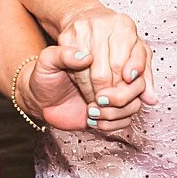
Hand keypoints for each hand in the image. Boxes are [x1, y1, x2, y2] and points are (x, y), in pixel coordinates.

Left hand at [22, 45, 142, 132]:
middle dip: (119, 96)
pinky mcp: (111, 111)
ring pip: (134, 104)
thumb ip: (63, 54)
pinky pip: (126, 120)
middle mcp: (113, 73)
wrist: (39, 98)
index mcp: (103, 53)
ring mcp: (115, 93)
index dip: (122, 74)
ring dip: (115, 112)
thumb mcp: (47, 61)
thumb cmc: (43, 76)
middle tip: (99, 100)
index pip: (125, 63)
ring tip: (92, 110)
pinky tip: (92, 120)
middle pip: (136, 85)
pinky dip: (111, 123)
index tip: (114, 83)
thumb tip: (87, 57)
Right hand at [53, 7, 157, 113]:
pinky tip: (88, 88)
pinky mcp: (65, 37)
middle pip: (103, 72)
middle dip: (107, 92)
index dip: (122, 87)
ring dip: (93, 92)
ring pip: (86, 74)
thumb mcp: (136, 51)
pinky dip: (81, 84)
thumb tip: (151, 99)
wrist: (87, 16)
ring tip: (99, 99)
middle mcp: (102, 25)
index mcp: (124, 25)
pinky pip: (72, 69)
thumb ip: (145, 75)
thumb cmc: (117, 37)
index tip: (122, 95)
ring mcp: (81, 30)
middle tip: (110, 102)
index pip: (121, 67)